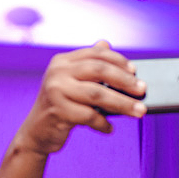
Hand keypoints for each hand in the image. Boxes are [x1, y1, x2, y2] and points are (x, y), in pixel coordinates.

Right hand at [15, 41, 145, 153]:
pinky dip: (102, 123)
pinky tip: (109, 128)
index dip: (118, 61)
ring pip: (97, 94)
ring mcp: (55, 91)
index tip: (135, 71)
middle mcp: (57, 72)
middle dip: (125, 81)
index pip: (95, 54)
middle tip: (142, 90)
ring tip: (138, 111)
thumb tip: (106, 44)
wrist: (36, 133)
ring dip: (122, 104)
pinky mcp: (57, 111)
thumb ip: (88, 66)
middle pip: (99, 71)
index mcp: (62, 61)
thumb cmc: (60, 107)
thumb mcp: (71, 82)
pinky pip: (88, 116)